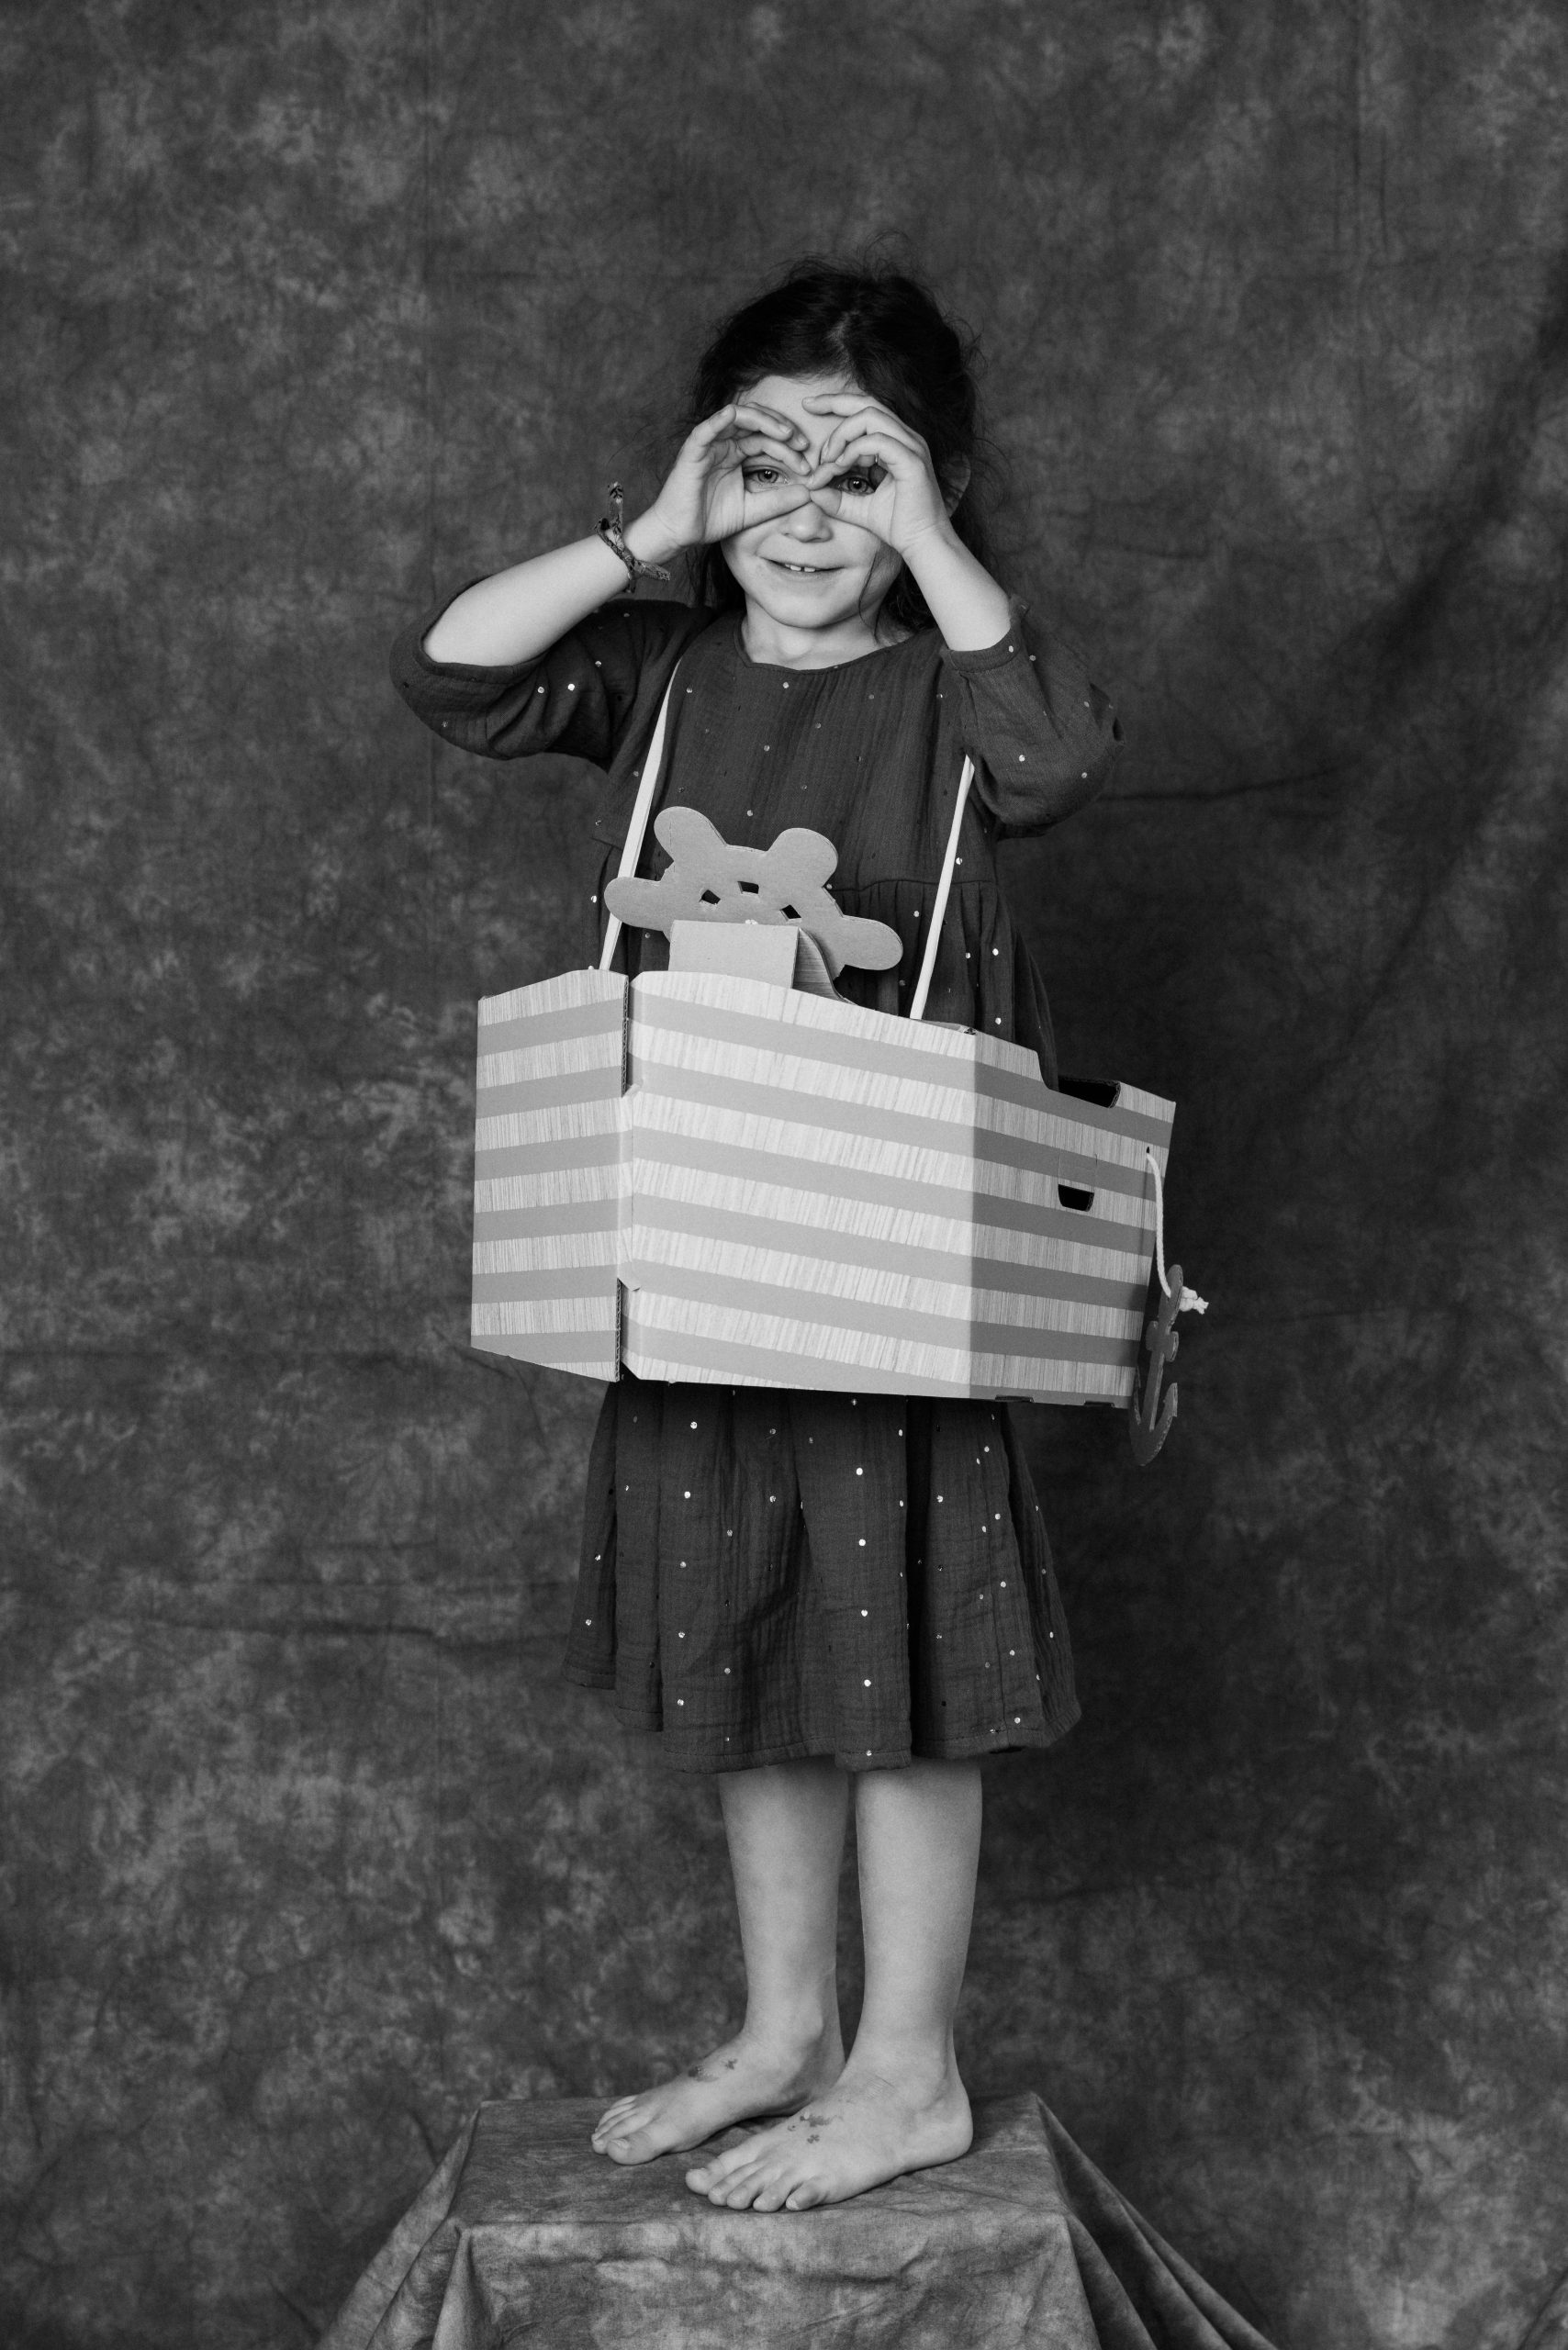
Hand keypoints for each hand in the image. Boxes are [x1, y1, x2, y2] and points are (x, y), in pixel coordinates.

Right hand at [635, 402, 814, 557]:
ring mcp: (709, 443)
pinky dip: (720, 419)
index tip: (808, 466)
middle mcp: (725, 443)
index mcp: (737, 453)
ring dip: (763, 420)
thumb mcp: (754, 510)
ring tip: (785, 433)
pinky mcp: (693, 449)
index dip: (790, 449)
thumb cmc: (711, 519)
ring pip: (738, 417)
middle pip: (758, 423)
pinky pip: (707, 428)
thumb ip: (779, 501)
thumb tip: (809, 494)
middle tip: (803, 443)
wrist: (680, 532)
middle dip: (782, 428)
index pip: (768, 440)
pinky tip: (735, 416)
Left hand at [800, 393, 956, 556]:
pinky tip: (841, 466)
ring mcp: (911, 446)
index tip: (809, 410)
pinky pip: (876, 441)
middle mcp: (906, 438)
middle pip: (866, 402)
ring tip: (827, 459)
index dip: (836, 405)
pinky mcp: (911, 461)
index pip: (865, 410)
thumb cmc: (899, 526)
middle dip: (833, 401)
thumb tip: (812, 491)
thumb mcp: (859, 509)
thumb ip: (837, 498)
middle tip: (808, 407)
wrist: (924, 544)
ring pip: (869, 416)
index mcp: (897, 442)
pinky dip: (853, 450)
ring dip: (841, 434)